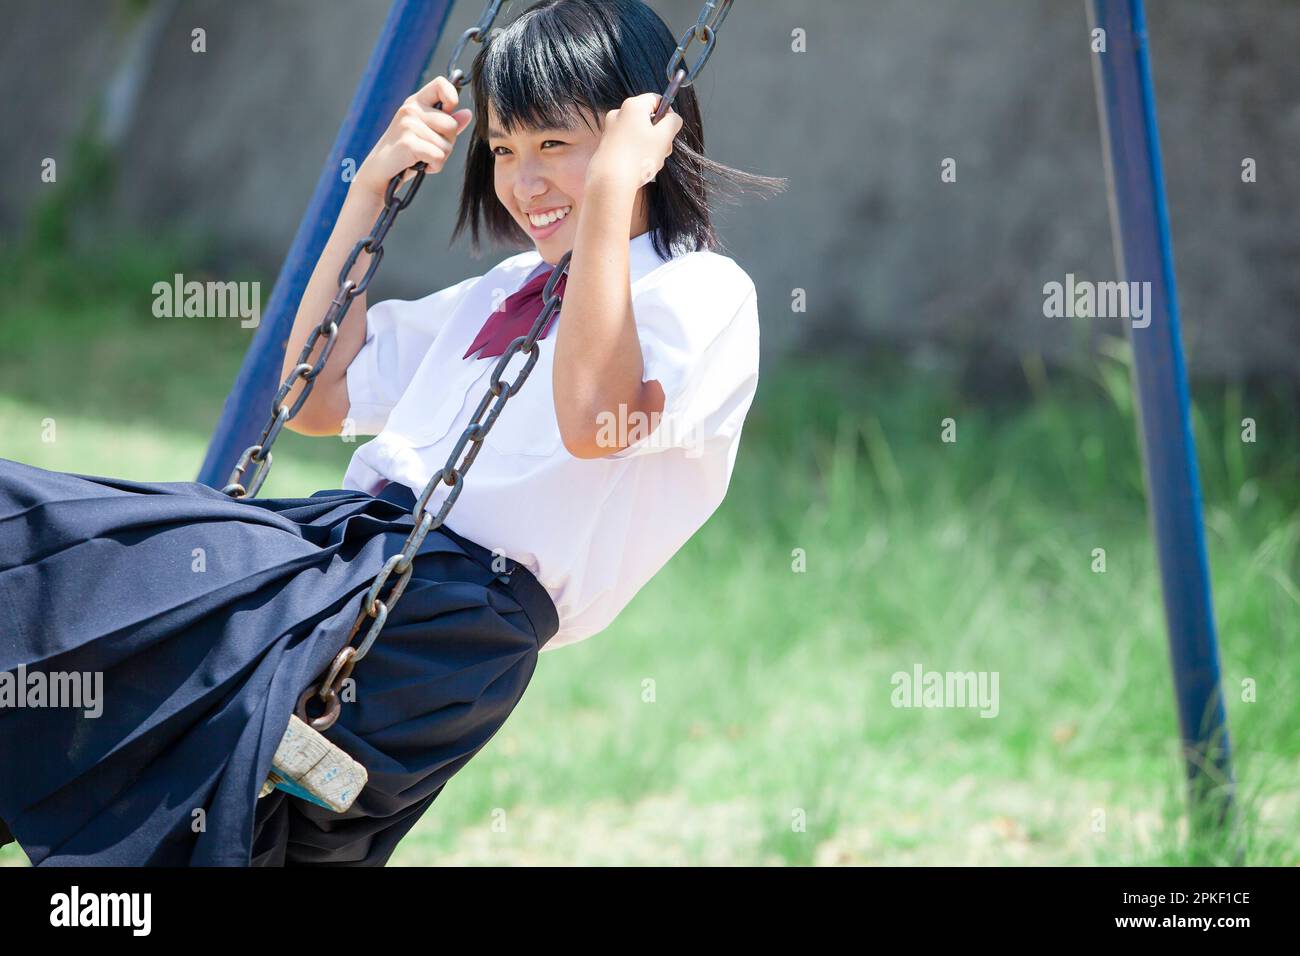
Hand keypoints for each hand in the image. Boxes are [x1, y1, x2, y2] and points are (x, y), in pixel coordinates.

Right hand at [354, 75, 472, 198]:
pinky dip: (435, 167)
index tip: (449, 113)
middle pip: (451, 125)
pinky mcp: (408, 143)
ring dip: (440, 158)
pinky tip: (421, 166)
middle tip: (429, 149)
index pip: (441, 84)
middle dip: (447, 143)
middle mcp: (411, 109)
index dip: (452, 97)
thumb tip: (468, 113)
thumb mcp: (427, 134)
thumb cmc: (405, 153)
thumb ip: (448, 123)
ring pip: (447, 145)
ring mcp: (408, 125)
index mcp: (416, 102)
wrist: (380, 172)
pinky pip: (438, 156)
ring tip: (422, 158)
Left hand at [586, 92, 683, 189]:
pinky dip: (636, 153)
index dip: (668, 114)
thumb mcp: (664, 137)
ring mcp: (610, 130)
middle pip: (647, 118)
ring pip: (638, 133)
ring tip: (650, 163)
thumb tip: (674, 118)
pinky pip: (627, 144)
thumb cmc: (639, 157)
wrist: (610, 182)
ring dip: (649, 146)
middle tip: (663, 151)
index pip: (656, 100)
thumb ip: (673, 123)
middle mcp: (618, 113)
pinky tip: (637, 168)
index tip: (671, 131)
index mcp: (633, 106)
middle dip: (659, 134)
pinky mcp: (606, 146)